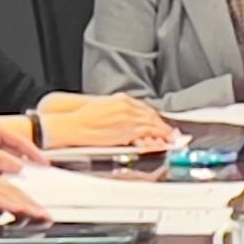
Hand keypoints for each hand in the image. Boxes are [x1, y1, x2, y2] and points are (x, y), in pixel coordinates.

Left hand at [0, 113, 45, 171]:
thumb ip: (0, 160)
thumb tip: (18, 168)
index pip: (21, 139)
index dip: (35, 153)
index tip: (45, 165)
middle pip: (14, 147)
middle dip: (25, 161)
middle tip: (37, 174)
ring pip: (3, 156)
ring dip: (11, 167)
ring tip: (19, 181)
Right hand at [0, 165, 50, 225]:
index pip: (6, 187)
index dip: (24, 200)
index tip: (37, 213)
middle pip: (12, 189)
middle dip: (32, 205)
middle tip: (46, 218)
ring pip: (7, 193)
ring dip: (27, 207)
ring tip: (41, 219)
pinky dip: (10, 206)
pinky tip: (21, 214)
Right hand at [35, 92, 174, 150]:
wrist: (72, 124)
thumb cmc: (82, 118)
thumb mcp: (104, 107)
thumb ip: (119, 110)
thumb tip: (129, 118)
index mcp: (121, 100)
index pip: (145, 108)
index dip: (155, 117)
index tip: (161, 123)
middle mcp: (127, 108)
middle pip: (151, 116)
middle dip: (162, 125)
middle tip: (171, 133)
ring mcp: (127, 120)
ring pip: (151, 125)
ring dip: (162, 133)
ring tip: (170, 139)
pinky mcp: (124, 132)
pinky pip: (145, 135)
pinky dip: (154, 139)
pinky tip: (160, 144)